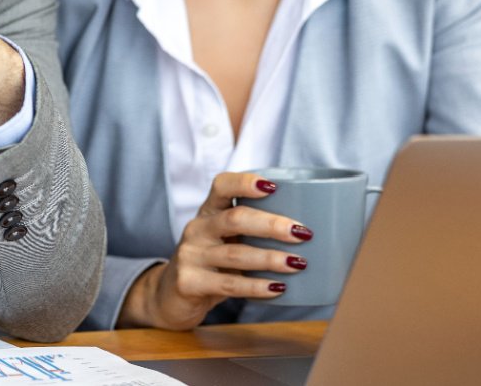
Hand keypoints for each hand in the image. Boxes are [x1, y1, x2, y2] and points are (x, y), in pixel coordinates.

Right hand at [117, 172, 312, 329]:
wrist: (171, 297)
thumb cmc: (213, 264)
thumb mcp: (226, 240)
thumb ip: (253, 231)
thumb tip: (308, 229)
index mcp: (209, 211)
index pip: (222, 185)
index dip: (246, 182)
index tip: (274, 186)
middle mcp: (197, 228)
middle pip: (235, 218)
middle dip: (272, 225)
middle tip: (302, 233)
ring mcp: (190, 255)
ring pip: (236, 254)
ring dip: (271, 258)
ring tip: (298, 263)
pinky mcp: (189, 283)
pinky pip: (229, 284)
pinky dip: (257, 286)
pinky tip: (277, 288)